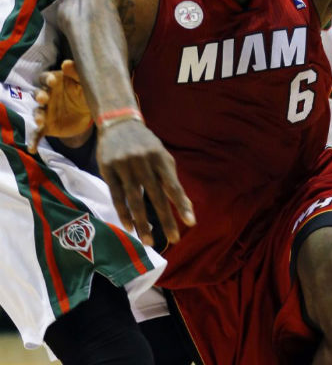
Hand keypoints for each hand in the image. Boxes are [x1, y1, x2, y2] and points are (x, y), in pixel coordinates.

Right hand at [30, 59, 92, 152]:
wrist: (89, 115)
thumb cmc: (84, 94)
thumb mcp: (83, 84)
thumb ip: (76, 74)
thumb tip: (67, 63)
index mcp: (54, 82)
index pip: (45, 77)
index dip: (47, 78)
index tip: (52, 80)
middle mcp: (47, 96)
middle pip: (38, 94)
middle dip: (40, 96)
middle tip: (43, 99)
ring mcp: (45, 112)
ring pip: (37, 112)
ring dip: (37, 116)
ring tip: (40, 121)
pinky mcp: (47, 126)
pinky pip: (37, 133)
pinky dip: (34, 140)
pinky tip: (32, 148)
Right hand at [96, 121, 194, 245]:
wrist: (118, 123)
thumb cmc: (146, 146)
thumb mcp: (162, 158)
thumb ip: (171, 181)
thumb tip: (186, 207)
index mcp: (160, 159)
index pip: (173, 186)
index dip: (182, 204)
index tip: (191, 223)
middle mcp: (143, 162)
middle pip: (155, 196)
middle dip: (165, 220)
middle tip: (173, 240)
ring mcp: (124, 165)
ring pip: (134, 199)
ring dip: (142, 223)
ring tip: (149, 241)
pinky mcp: (107, 169)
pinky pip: (116, 196)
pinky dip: (123, 213)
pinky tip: (130, 227)